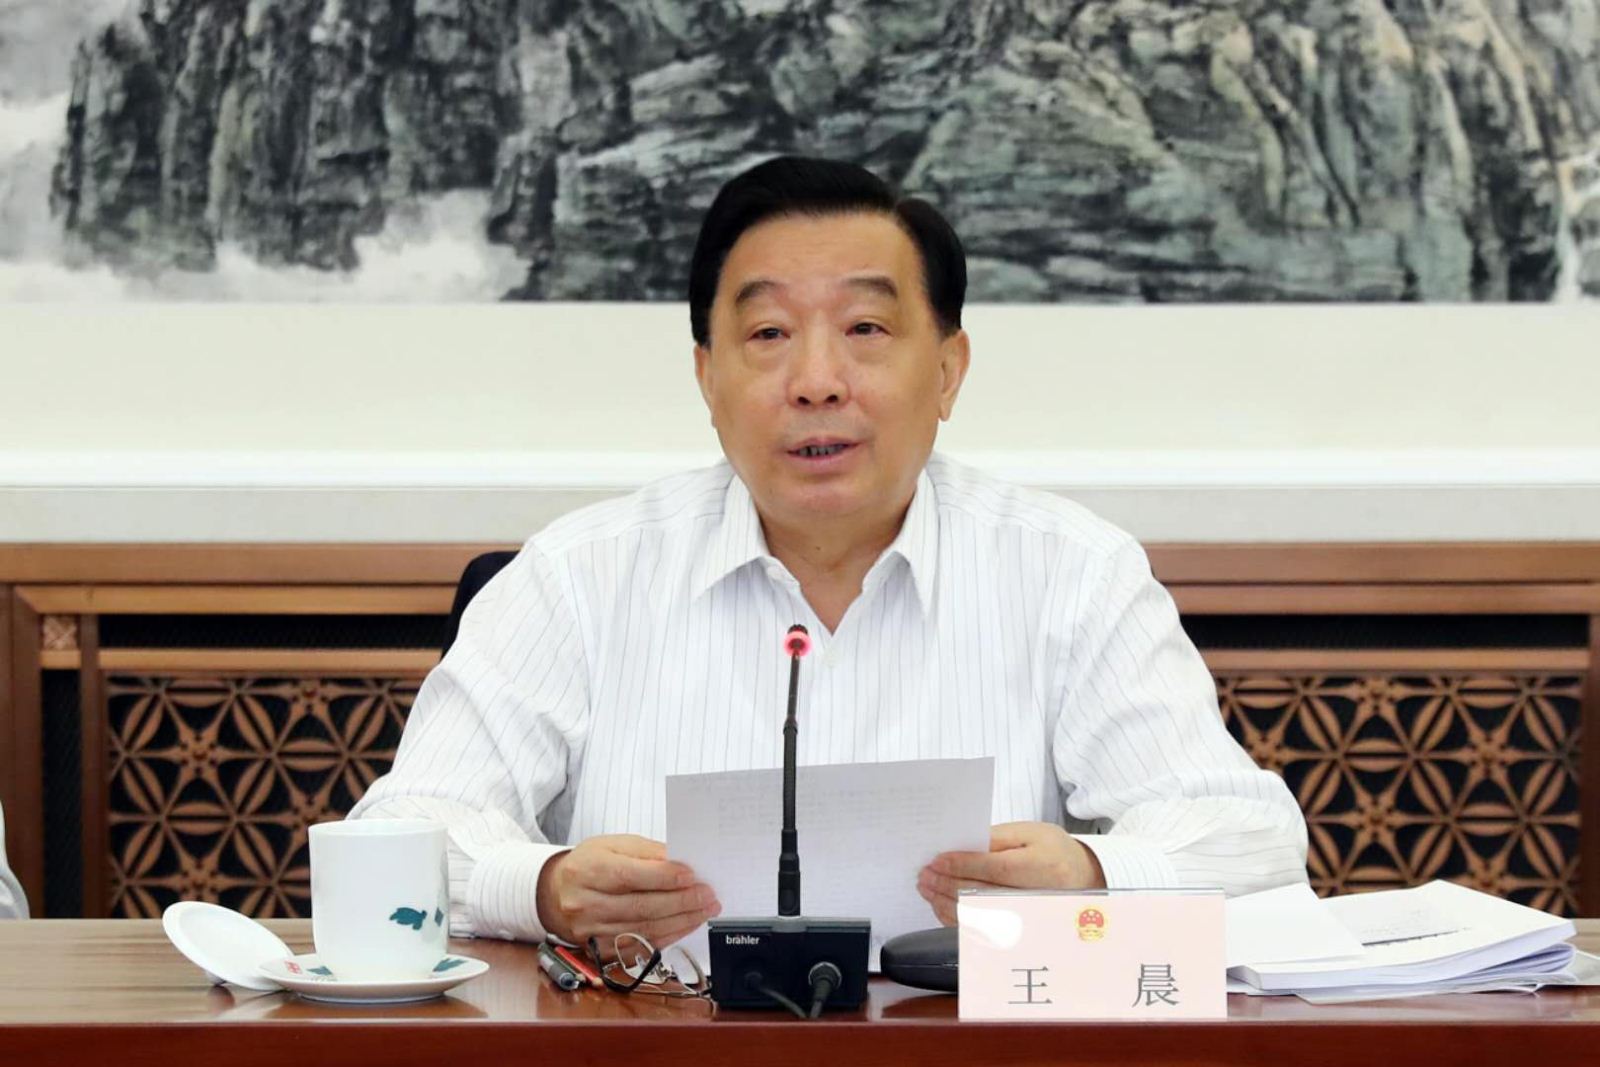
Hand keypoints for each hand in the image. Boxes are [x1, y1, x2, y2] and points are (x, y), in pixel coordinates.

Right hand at [535, 834, 720, 949]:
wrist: (557, 892)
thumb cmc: (589, 864)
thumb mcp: (614, 845)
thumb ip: (647, 852)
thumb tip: (680, 863)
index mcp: (587, 870)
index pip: (630, 876)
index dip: (664, 877)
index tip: (692, 876)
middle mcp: (585, 903)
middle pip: (641, 906)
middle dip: (681, 902)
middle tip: (708, 896)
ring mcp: (591, 931)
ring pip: (644, 929)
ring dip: (681, 921)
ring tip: (704, 910)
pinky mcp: (600, 951)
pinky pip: (641, 947)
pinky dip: (668, 936)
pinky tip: (685, 925)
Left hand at [917, 821, 1105, 925]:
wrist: (1083, 879)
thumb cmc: (1053, 851)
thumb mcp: (1030, 833)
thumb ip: (996, 838)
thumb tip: (961, 846)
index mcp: (1044, 867)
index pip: (997, 869)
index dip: (964, 865)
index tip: (938, 860)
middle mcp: (1038, 898)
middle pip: (985, 895)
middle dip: (949, 884)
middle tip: (924, 874)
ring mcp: (1029, 920)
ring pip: (980, 917)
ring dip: (947, 903)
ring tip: (926, 888)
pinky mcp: (1019, 932)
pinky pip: (982, 930)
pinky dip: (957, 918)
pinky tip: (940, 905)